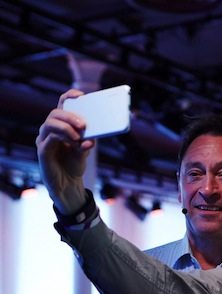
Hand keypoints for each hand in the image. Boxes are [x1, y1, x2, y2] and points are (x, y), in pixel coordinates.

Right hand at [36, 89, 93, 213]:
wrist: (69, 183)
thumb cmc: (75, 163)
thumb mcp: (86, 149)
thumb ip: (89, 140)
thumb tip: (92, 137)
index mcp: (62, 125)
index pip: (62, 105)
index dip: (69, 96)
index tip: (81, 95)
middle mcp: (50, 129)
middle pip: (55, 113)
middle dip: (70, 116)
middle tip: (84, 124)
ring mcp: (44, 139)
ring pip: (50, 124)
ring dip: (66, 127)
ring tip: (79, 136)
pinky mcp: (42, 151)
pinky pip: (49, 139)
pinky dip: (62, 139)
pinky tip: (74, 143)